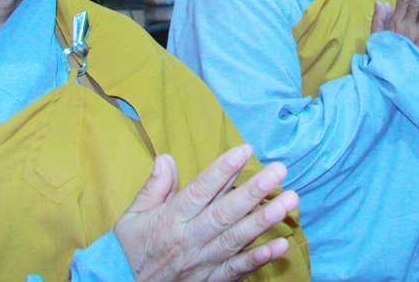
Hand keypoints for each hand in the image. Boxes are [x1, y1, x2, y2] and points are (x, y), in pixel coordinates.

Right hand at [113, 145, 298, 281]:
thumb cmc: (130, 250)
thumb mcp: (132, 217)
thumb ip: (153, 188)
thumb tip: (167, 158)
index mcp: (170, 220)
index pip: (200, 191)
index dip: (222, 170)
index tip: (244, 150)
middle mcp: (189, 240)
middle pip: (224, 212)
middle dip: (254, 190)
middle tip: (279, 170)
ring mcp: (203, 262)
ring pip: (236, 239)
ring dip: (264, 220)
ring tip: (288, 201)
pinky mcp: (211, 281)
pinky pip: (237, 270)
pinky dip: (259, 259)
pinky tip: (280, 245)